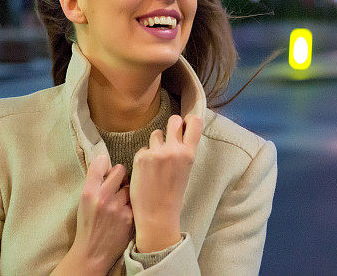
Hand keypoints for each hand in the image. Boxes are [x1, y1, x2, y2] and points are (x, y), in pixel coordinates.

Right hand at [71, 153, 133, 272]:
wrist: (93, 252)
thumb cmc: (88, 225)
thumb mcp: (84, 202)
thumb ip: (95, 183)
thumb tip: (107, 163)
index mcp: (89, 192)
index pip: (100, 163)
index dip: (105, 163)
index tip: (106, 167)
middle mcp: (103, 197)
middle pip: (120, 169)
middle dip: (120, 175)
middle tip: (117, 183)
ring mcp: (118, 207)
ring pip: (130, 186)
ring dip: (127, 191)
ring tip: (120, 201)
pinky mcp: (130, 217)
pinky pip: (135, 201)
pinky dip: (132, 204)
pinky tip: (125, 212)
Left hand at [129, 114, 201, 252]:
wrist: (157, 215)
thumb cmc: (173, 194)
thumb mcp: (186, 170)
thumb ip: (184, 151)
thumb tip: (180, 133)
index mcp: (189, 154)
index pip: (195, 123)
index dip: (190, 120)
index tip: (186, 124)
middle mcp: (174, 150)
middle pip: (174, 120)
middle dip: (172, 126)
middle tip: (169, 138)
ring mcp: (156, 152)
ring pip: (156, 134)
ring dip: (156, 143)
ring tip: (156, 162)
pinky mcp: (141, 157)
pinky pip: (143, 148)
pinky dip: (144, 157)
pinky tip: (145, 172)